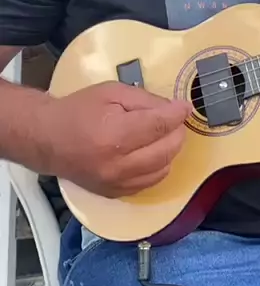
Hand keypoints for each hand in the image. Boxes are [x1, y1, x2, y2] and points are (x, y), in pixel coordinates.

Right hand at [38, 82, 191, 196]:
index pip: (160, 126)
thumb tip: (175, 109)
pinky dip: (158, 166)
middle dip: (176, 131)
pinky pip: (151, 182)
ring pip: (164, 168)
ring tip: (161, 135)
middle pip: (167, 150)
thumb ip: (146, 100)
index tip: (184, 107)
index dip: (177, 114)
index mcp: (114, 135)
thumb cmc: (78, 110)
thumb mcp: (112, 92)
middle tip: (172, 120)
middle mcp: (117, 164)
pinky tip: (150, 152)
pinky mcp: (116, 193)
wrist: (47, 139)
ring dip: (169, 150)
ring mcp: (117, 183)